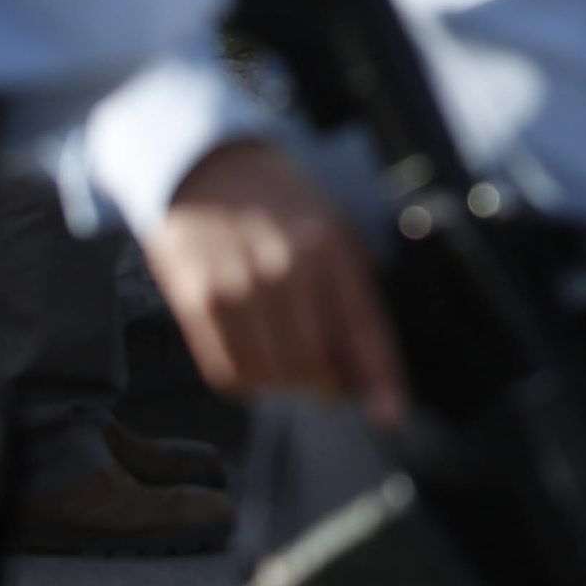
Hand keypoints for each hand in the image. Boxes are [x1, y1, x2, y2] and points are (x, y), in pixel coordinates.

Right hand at [141, 138, 404, 424]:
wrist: (213, 168)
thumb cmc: (284, 210)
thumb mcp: (335, 238)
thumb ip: (354, 306)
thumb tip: (371, 385)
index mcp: (331, 248)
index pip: (362, 330)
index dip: (380, 381)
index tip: (389, 417)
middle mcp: (285, 267)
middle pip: (312, 366)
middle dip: (324, 386)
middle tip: (325, 380)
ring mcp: (236, 283)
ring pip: (268, 375)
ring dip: (282, 384)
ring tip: (285, 360)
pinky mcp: (195, 297)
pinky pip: (227, 370)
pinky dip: (246, 378)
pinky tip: (253, 353)